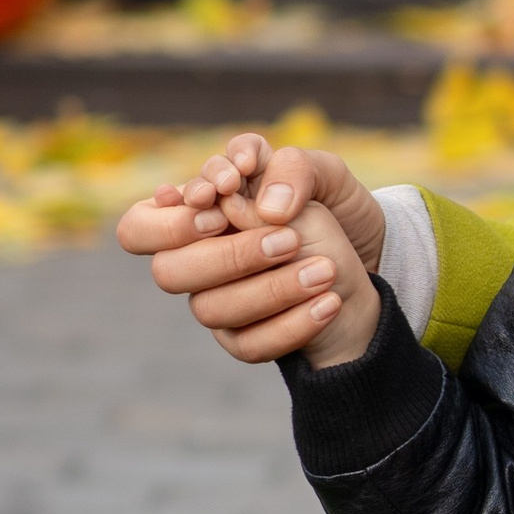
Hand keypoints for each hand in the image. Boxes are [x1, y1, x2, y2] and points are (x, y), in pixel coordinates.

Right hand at [114, 136, 388, 368]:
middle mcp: (198, 258)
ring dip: (271, 290)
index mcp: (201, 212)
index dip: (172, 221)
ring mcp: (218, 300)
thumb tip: (269, 208)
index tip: (225, 202)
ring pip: (209, 309)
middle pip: (168, 272)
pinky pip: (249, 344)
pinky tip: (329, 301)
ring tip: (325, 270)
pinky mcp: (244, 336)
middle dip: (231, 256)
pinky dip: (293, 324)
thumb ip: (293, 169)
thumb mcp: (325, 174)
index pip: (138, 226)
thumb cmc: (337, 209)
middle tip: (289, 241)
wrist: (375, 261)